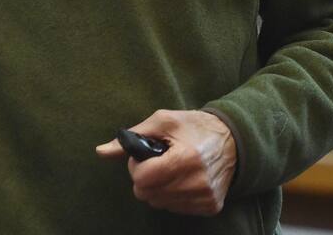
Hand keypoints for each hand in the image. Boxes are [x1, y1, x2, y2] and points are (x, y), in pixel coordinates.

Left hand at [96, 109, 236, 215]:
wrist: (232, 140)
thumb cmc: (193, 126)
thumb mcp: (162, 122)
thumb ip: (131, 137)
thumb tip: (100, 152)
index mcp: (185, 158)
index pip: (143, 180)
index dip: (137, 167)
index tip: (145, 156)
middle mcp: (198, 182)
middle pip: (148, 195)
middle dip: (145, 179)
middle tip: (157, 162)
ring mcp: (205, 197)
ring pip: (160, 204)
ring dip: (158, 189)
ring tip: (171, 169)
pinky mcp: (211, 207)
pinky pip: (176, 209)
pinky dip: (173, 196)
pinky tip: (182, 180)